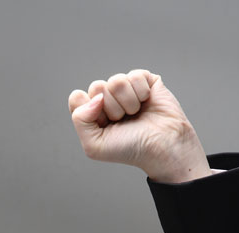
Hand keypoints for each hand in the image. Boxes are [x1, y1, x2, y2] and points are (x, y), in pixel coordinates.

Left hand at [68, 69, 210, 182]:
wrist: (162, 146)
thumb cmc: (130, 149)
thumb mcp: (94, 145)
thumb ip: (80, 119)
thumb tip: (95, 95)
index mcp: (93, 114)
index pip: (77, 98)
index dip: (88, 110)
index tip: (103, 124)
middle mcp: (107, 100)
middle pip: (96, 86)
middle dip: (110, 108)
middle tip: (122, 121)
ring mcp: (126, 89)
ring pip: (116, 81)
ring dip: (127, 103)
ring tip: (135, 114)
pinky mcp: (144, 80)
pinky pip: (134, 76)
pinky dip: (141, 93)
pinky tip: (146, 103)